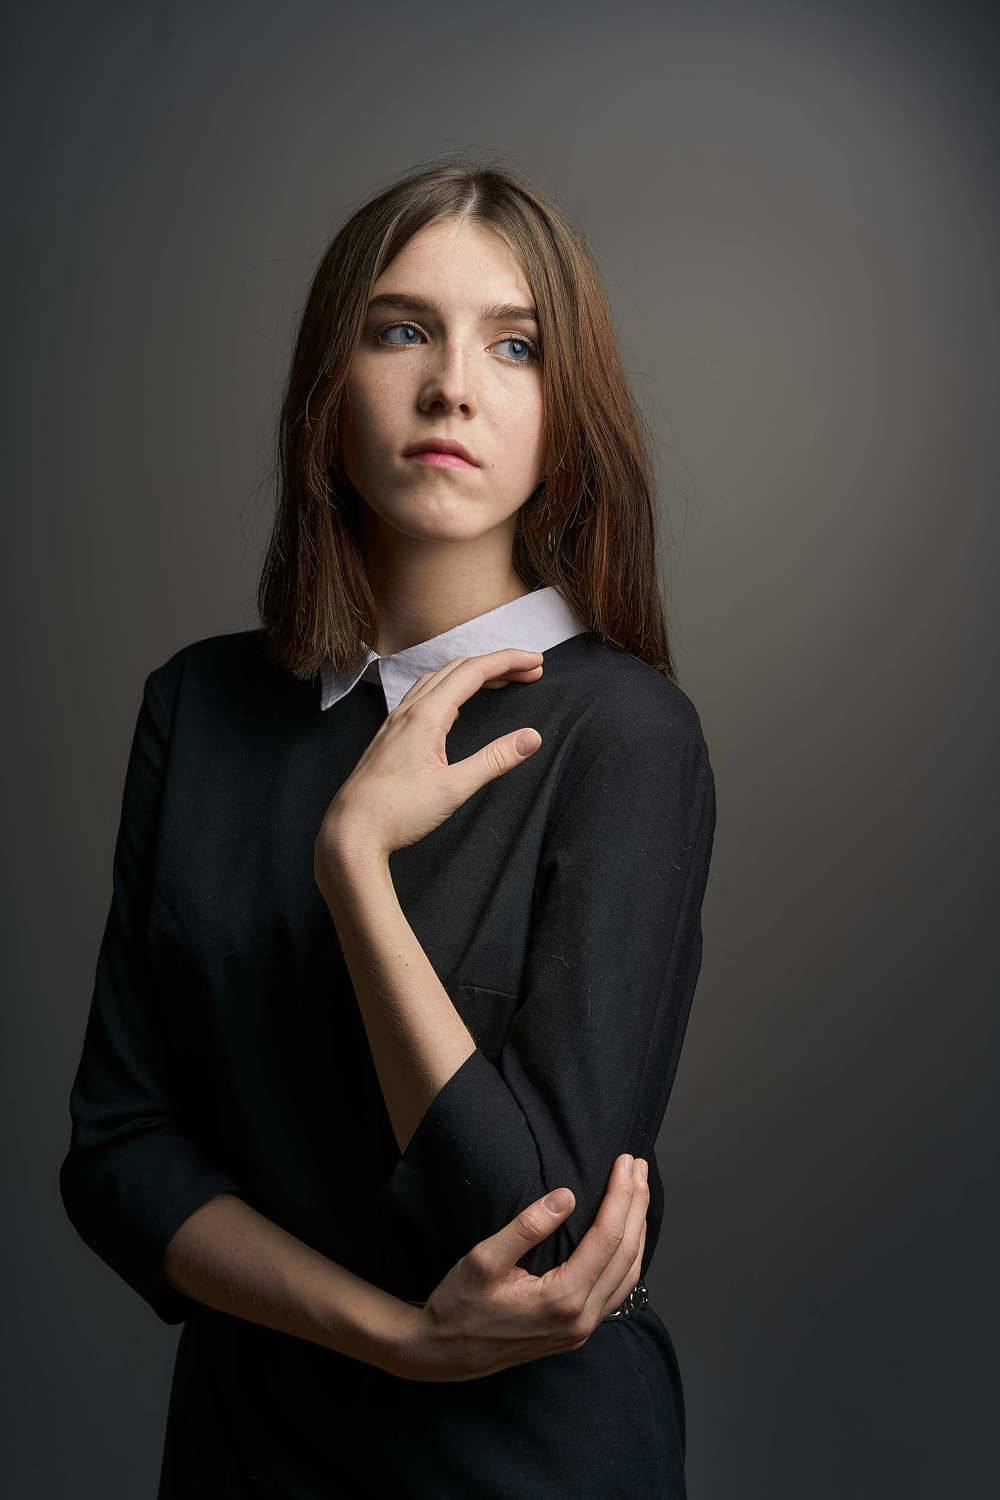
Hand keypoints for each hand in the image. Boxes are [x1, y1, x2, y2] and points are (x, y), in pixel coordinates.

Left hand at [314, 649, 544, 877]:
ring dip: (472, 674)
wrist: (350, 832)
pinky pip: (423, 695)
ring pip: (439, 680)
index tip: (536, 662)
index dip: (508, 662)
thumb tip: (531, 737)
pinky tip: (456, 704)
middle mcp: (409, 710)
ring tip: (500, 681)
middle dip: (497, 665)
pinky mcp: (391, 735)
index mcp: (426, 715)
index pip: (474, 672)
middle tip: (529, 672)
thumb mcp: (454, 788)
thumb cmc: (397, 812)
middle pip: (458, 669)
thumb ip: (494, 760)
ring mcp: (396, 721)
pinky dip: (450, 687)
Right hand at [382, 1153, 649, 1382]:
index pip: (607, 1237)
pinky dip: (628, 1256)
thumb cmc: (459, 1304)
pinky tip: (627, 1236)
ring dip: (637, 1229)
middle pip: (625, 1253)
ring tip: (640, 1192)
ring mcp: (582, 1330)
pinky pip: (616, 1290)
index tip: (626, 1161)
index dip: (621, 1196)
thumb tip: (567, 1196)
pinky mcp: (576, 1332)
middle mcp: (581, 1318)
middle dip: (636, 1205)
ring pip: (627, 1274)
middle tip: (639, 1166)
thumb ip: (527, 1228)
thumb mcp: (484, 1259)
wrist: (444, 1354)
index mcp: (562, 1298)